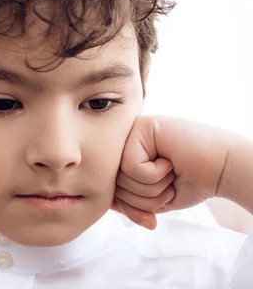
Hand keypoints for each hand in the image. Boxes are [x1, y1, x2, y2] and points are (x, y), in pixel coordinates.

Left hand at [112, 116, 230, 228]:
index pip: (110, 188)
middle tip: (168, 182)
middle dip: (146, 198)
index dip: (131, 207)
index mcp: (124, 157)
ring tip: (171, 170)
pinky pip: (131, 166)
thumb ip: (129, 203)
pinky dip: (155, 173)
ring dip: (152, 186)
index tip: (155, 208)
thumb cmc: (191, 181)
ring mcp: (131, 131)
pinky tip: (170, 160)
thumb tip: (109, 205)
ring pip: (121, 176)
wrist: (224, 169)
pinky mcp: (140, 127)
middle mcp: (124, 141)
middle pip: (113, 184)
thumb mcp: (154, 199)